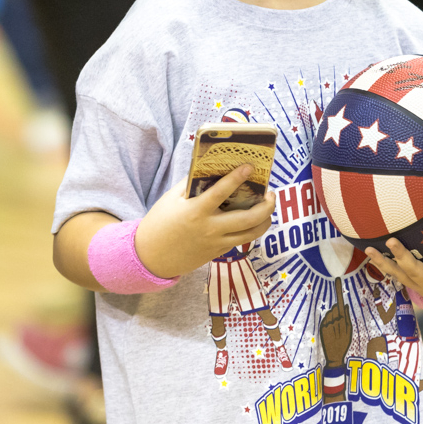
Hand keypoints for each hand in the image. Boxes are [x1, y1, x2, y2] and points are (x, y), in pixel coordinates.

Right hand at [133, 166, 275, 279]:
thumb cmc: (159, 223)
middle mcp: (210, 228)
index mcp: (196, 211)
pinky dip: (251, 229)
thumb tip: (210, 168)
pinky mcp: (218, 253)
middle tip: (271, 193)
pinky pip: (240, 241)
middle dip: (266, 205)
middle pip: (248, 218)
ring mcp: (216, 243)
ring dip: (265, 220)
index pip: (222, 192)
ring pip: (251, 234)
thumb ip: (191, 184)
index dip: (237, 177)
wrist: (151, 257)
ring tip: (268, 207)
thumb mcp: (171, 199)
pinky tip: (254, 219)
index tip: (250, 166)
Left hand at [320, 279, 352, 365]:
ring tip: (335, 329)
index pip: (340, 303)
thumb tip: (344, 305)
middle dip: (337, 311)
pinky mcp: (322, 327)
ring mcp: (327, 324)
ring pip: (330, 313)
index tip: (337, 279)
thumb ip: (347, 317)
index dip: (339, 291)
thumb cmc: (344, 343)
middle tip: (339, 323)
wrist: (334, 356)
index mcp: (343, 321)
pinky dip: (328, 322)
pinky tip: (331, 330)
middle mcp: (334, 321)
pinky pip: (325, 319)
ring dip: (332, 317)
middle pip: (335, 308)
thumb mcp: (349, 331)